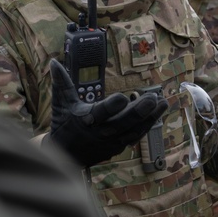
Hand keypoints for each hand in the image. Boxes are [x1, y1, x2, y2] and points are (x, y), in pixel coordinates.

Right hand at [48, 60, 168, 167]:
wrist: (65, 155)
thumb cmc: (63, 124)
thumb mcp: (61, 103)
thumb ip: (61, 81)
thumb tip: (54, 62)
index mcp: (86, 120)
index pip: (101, 113)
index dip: (113, 106)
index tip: (125, 97)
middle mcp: (100, 132)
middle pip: (123, 123)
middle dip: (140, 111)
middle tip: (153, 99)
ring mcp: (111, 141)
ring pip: (134, 130)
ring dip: (150, 118)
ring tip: (163, 103)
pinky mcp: (118, 146)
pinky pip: (136, 136)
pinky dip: (148, 125)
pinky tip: (158, 113)